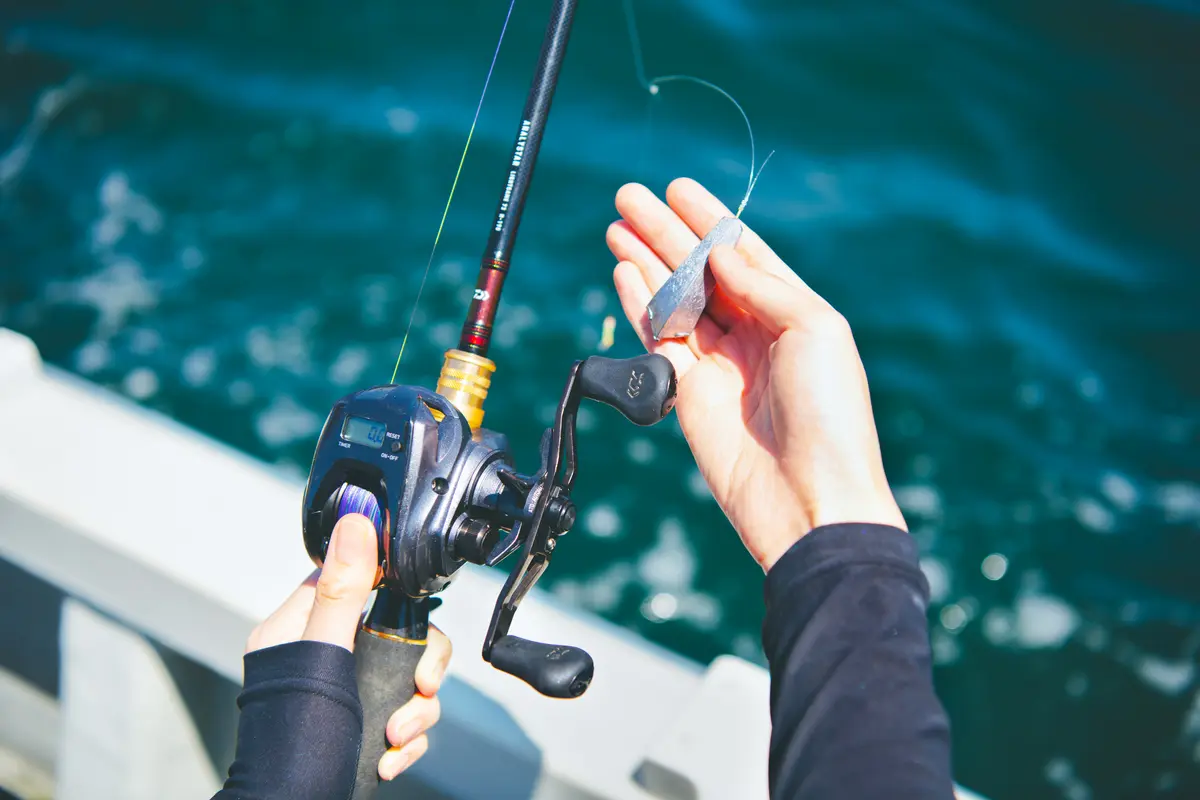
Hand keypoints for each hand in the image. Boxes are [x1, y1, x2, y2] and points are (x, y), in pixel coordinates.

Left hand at [247, 514, 452, 779]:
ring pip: (404, 678)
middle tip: (419, 690)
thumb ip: (342, 592)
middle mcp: (320, 660)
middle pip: (393, 635)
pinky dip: (406, 740)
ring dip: (415, 711)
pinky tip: (390, 758)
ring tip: (397, 737)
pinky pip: (402, 716)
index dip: (392, 597)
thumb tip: (356, 521)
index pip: (354, 584)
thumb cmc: (293, 748)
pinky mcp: (361, 730)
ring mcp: (342, 697)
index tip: (414, 624)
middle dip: (416, 669)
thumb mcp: (324, 660)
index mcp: (296, 632)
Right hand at [607, 178, 905, 570]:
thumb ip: (764, 286)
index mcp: (793, 314)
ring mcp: (719, 364)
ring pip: (674, 299)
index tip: (678, 189)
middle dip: (666, 233)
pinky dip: (639, 304)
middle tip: (631, 196)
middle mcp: (754, 334)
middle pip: (701, 271)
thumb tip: (722, 257)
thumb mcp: (816, 330)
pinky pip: (658, 338)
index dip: (711, 221)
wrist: (809, 497)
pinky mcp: (688, 394)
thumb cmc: (830, 415)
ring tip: (617, 224)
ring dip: (646, 261)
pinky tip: (624, 270)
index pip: (744, 255)